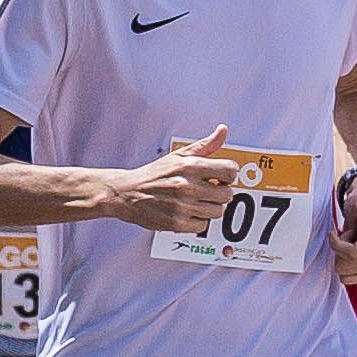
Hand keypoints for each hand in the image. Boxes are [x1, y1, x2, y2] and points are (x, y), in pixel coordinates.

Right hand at [107, 124, 253, 233]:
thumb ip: (205, 145)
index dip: (228, 175)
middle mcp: (187, 185)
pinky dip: (197, 221)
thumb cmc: (155, 174)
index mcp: (190, 166)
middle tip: (207, 191)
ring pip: (217, 212)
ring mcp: (182, 205)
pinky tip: (187, 212)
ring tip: (195, 201)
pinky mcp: (177, 222)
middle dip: (220, 193)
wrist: (127, 193)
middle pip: (227, 195)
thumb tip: (223, 130)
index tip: (220, 177)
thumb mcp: (179, 155)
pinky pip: (203, 226)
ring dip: (209, 208)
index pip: (230, 171)